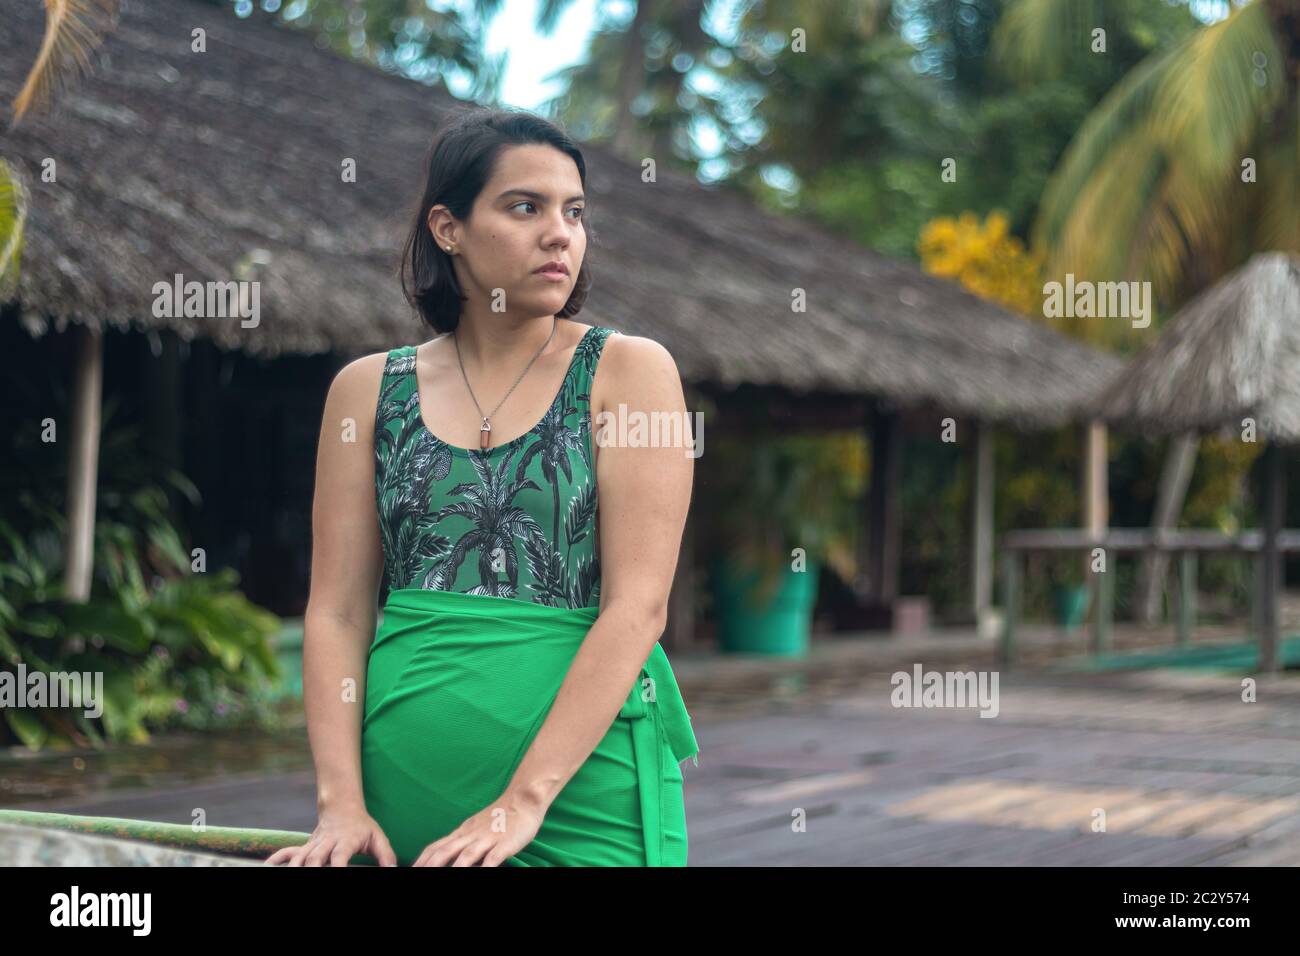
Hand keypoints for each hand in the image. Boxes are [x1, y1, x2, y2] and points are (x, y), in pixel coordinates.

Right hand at [265, 803, 397, 866]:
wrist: (343, 807)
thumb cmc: (363, 827)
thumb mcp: (378, 838)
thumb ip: (386, 856)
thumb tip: (393, 871)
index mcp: (346, 841)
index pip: (340, 856)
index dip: (337, 867)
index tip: (337, 873)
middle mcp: (327, 842)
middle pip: (315, 858)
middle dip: (312, 870)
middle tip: (312, 877)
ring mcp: (314, 844)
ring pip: (300, 857)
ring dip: (294, 867)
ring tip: (290, 876)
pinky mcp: (306, 846)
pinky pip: (288, 852)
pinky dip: (277, 858)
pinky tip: (268, 866)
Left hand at [413, 788, 546, 866]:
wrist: (522, 799)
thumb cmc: (499, 816)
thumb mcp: (475, 826)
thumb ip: (461, 841)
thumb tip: (445, 856)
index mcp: (462, 831)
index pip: (436, 847)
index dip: (422, 860)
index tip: (411, 869)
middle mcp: (471, 835)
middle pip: (445, 852)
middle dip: (430, 866)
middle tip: (417, 875)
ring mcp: (487, 838)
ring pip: (466, 856)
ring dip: (454, 869)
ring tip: (441, 879)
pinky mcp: (505, 843)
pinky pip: (493, 858)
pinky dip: (485, 867)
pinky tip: (480, 874)